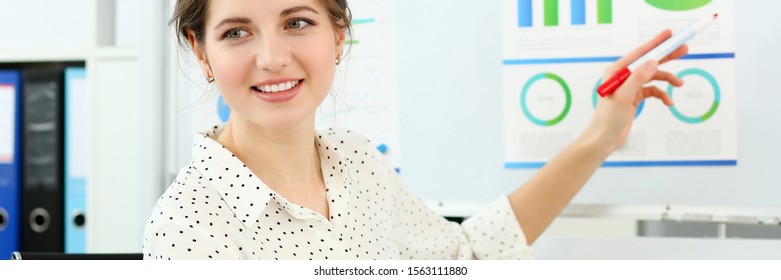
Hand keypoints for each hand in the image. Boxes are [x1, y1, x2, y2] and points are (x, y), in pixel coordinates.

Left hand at [587, 29, 688, 152]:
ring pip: (653, 77)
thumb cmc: (608, 118)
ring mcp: (629, 87)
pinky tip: (668, 103)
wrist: (604, 139)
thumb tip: (653, 61)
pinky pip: (652, 91)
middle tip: (684, 49)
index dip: (655, 43)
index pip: (639, 53)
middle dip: (666, 56)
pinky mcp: (634, 98)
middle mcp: (622, 76)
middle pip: (648, 62)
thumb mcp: (624, 97)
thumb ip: (638, 78)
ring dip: (667, 79)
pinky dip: (661, 95)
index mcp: (616, 72)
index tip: (669, 34)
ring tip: (680, 84)